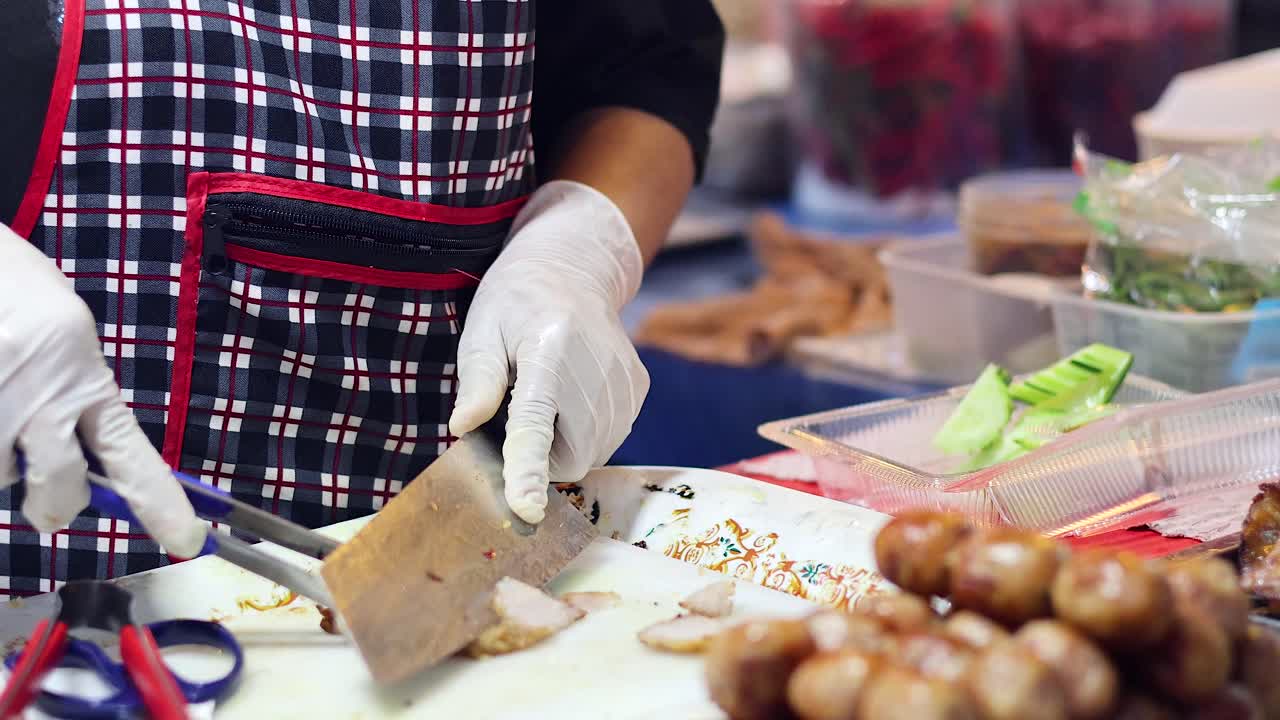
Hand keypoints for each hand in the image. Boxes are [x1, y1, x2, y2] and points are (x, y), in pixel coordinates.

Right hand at [0, 226, 204, 556]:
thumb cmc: (11, 290)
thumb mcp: (64, 338)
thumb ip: (79, 396)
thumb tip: (88, 463)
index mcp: (85, 376)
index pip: (131, 456)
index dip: (160, 503)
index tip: (188, 540)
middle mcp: (43, 400)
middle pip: (60, 492)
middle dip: (54, 501)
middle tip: (46, 482)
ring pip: (0, 479)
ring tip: (0, 402)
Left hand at [449, 181, 649, 523]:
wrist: (573, 268)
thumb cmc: (516, 302)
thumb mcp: (482, 331)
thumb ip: (477, 382)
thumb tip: (462, 428)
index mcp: (547, 352)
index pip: (534, 424)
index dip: (527, 471)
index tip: (526, 510)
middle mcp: (595, 370)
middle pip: (569, 456)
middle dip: (542, 455)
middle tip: (521, 411)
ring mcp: (625, 382)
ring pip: (591, 454)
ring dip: (564, 442)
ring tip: (549, 394)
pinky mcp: (639, 388)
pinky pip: (609, 438)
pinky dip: (586, 430)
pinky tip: (574, 392)